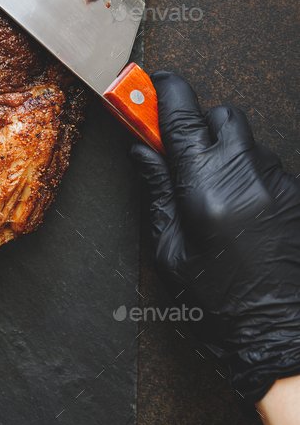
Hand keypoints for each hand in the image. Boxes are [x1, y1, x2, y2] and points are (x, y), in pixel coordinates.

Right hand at [130, 71, 299, 404]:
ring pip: (245, 140)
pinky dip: (247, 173)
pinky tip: (240, 209)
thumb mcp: (170, 250)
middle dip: (196, 124)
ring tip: (213, 193)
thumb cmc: (221, 306)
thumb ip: (155, 190)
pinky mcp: (296, 195)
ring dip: (223, 150)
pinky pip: (266, 165)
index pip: (180, 114)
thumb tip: (141, 150)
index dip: (161, 89)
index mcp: (205, 186)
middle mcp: (246, 174)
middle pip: (219, 115)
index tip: (148, 84)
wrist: (284, 340)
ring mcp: (278, 182)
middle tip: (179, 153)